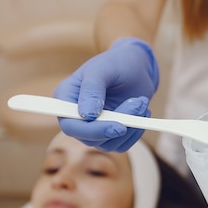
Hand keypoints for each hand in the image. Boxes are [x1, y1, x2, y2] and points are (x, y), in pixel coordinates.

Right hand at [53, 37, 158, 151]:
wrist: (134, 67)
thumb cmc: (115, 63)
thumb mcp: (102, 69)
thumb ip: (92, 89)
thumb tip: (87, 116)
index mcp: (65, 99)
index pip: (71, 126)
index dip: (92, 131)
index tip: (118, 126)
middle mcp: (76, 118)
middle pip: (91, 138)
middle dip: (118, 124)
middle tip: (139, 103)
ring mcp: (93, 128)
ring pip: (109, 143)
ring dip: (131, 126)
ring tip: (141, 102)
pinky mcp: (110, 134)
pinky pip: (122, 145)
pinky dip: (136, 131)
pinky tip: (142, 111)